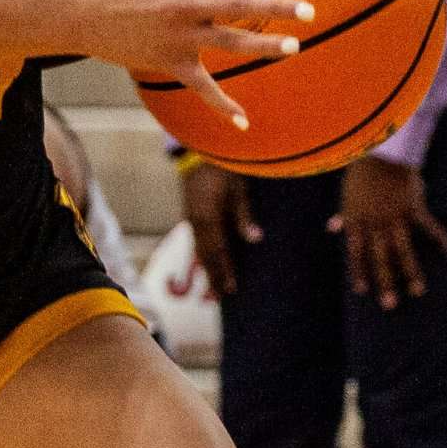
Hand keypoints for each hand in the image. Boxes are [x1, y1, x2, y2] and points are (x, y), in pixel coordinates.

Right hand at [70, 0, 314, 127]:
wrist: (77, 13)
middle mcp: (185, 6)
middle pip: (238, 6)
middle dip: (276, 8)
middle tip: (310, 10)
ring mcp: (179, 37)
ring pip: (229, 44)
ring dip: (264, 47)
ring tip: (296, 48)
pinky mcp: (170, 63)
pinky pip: (202, 88)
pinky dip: (223, 105)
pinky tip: (246, 121)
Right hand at [182, 161, 255, 302]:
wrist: (202, 148)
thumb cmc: (225, 164)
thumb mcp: (239, 187)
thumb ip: (245, 215)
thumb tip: (255, 240)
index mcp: (207, 216)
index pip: (216, 251)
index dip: (223, 272)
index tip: (231, 290)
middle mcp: (195, 220)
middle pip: (203, 256)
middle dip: (211, 278)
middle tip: (219, 299)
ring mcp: (191, 217)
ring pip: (197, 250)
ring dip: (205, 270)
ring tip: (210, 290)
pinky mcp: (191, 214)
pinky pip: (197, 241)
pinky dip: (202, 257)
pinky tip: (206, 265)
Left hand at [333, 153, 446, 309]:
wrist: (380, 149)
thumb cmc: (362, 170)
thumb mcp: (348, 193)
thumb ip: (344, 214)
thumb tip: (332, 227)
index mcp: (357, 220)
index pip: (356, 252)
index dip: (360, 271)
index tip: (362, 291)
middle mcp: (374, 222)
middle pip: (380, 257)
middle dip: (384, 282)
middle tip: (389, 304)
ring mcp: (394, 216)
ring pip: (403, 250)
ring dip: (410, 272)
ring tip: (418, 291)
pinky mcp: (412, 206)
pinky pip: (427, 226)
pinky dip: (439, 238)